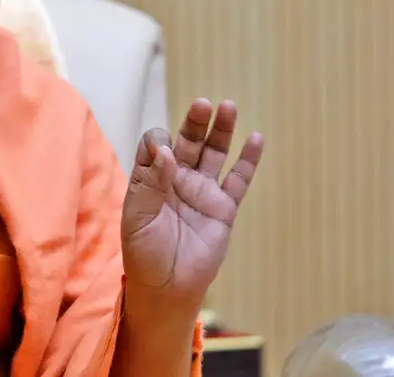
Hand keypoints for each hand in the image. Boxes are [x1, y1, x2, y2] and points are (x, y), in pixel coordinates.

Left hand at [121, 99, 263, 304]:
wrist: (166, 289)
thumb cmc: (143, 254)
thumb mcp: (138, 218)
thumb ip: (151, 183)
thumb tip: (166, 150)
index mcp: (150, 178)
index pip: (155, 145)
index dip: (159, 142)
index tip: (163, 150)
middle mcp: (177, 179)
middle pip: (188, 141)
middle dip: (195, 122)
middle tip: (203, 104)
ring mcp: (202, 191)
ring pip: (214, 153)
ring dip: (221, 131)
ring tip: (228, 107)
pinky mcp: (224, 208)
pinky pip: (238, 179)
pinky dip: (248, 160)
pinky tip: (255, 138)